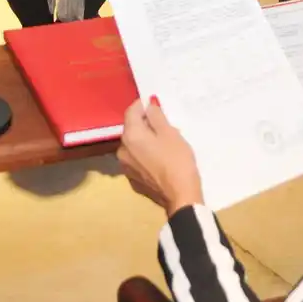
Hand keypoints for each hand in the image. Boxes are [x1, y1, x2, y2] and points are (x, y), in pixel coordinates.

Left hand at [117, 97, 203, 215]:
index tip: (156, 105)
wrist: (180, 196)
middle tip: (165, 127)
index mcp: (130, 135)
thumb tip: (148, 105)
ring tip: (164, 144)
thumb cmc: (177, 161)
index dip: (143, 105)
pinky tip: (159, 160)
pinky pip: (136, 160)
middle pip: (131, 128)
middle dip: (145, 124)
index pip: (131, 111)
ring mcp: (125, 166)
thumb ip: (156, 116)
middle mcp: (122, 149)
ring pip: (133, 145)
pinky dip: (144, 155)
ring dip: (144, 140)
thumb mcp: (170, 133)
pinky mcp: (132, 180)